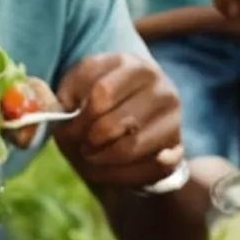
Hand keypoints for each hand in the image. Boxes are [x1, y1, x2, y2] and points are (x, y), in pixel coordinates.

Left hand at [50, 53, 185, 188]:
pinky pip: (148, 169)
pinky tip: (111, 169)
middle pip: (112, 123)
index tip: (65, 128)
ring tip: (91, 157)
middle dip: (87, 141)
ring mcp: (174, 117)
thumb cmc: (101, 105)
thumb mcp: (80, 89)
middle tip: (80, 146)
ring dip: (101, 160)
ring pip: (129, 148)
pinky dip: (123, 175)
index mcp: (133, 65)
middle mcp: (160, 87)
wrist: (138, 125)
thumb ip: (67, 94)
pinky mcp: (178, 147)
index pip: (101, 93)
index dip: (77, 118)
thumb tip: (62, 108)